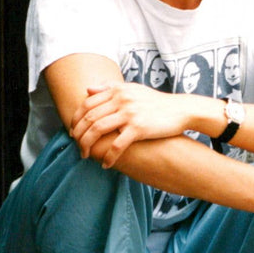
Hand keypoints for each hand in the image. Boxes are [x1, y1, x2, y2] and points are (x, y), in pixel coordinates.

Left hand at [70, 83, 189, 166]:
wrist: (180, 109)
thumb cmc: (155, 102)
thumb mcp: (132, 89)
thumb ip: (109, 88)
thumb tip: (88, 90)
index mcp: (117, 90)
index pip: (87, 104)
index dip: (76, 119)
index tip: (73, 131)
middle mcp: (121, 100)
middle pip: (89, 117)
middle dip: (79, 135)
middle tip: (77, 147)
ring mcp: (129, 113)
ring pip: (98, 130)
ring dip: (88, 146)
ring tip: (86, 156)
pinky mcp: (139, 128)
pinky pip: (117, 145)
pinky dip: (108, 157)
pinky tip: (106, 165)